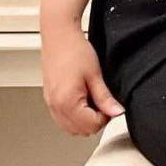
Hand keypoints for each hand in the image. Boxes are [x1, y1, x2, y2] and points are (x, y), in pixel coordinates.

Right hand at [41, 21, 124, 135]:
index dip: (105, 118)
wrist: (58, 35)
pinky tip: (81, 101)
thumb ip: (105, 98)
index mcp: (67, 101)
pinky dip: (73, 116)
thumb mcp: (95, 75)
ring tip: (92, 101)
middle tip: (102, 103)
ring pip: (70, 128)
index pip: (91, 125)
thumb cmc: (74, 50)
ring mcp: (50, 103)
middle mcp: (55, 105)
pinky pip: (62, 119)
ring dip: (84, 121)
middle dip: (94, 121)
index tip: (110, 105)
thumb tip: (116, 112)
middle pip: (80, 131)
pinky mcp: (49, 98)